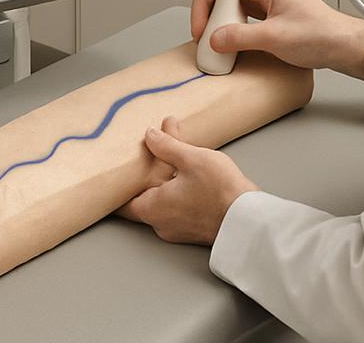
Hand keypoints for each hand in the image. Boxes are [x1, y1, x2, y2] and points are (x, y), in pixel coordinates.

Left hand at [116, 115, 259, 245]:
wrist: (250, 221)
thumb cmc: (220, 192)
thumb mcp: (191, 159)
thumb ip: (167, 145)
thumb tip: (150, 134)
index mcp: (153, 208)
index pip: (121, 202)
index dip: (117, 185)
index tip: (113, 171)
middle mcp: (161, 223)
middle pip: (144, 195)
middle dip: (148, 170)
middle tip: (150, 148)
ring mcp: (179, 228)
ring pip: (164, 199)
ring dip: (167, 176)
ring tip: (175, 150)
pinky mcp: (195, 227)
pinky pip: (179, 205)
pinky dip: (179, 187)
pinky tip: (191, 169)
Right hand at [191, 0, 363, 80]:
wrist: (346, 47)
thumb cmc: (322, 35)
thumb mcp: (275, 38)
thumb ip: (241, 37)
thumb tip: (215, 38)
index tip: (203, 22)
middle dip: (212, 12)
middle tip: (208, 35)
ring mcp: (270, 1)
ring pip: (234, 4)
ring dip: (222, 22)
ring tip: (218, 41)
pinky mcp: (273, 16)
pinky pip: (244, 17)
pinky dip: (233, 29)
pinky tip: (232, 43)